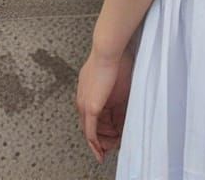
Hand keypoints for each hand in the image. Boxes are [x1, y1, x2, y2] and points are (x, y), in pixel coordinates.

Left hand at [76, 45, 135, 163]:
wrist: (108, 52)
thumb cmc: (115, 62)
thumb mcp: (118, 85)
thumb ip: (118, 102)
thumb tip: (122, 117)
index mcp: (86, 93)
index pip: (93, 117)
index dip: (103, 129)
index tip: (113, 135)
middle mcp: (82, 100)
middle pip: (90, 127)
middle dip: (102, 139)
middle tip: (112, 146)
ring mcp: (84, 105)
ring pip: (90, 132)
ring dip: (101, 143)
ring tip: (111, 149)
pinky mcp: (89, 108)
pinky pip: (90, 132)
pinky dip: (95, 144)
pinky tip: (101, 151)